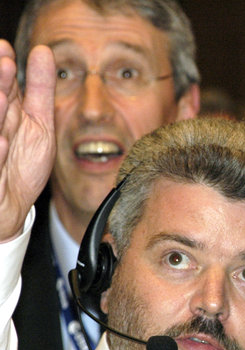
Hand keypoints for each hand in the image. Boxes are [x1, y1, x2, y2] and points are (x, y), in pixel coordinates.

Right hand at [0, 40, 54, 241]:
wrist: (9, 206)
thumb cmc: (20, 163)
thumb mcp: (39, 122)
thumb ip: (41, 88)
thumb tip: (43, 50)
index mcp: (3, 114)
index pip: (2, 88)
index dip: (2, 70)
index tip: (6, 49)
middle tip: (4, 65)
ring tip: (1, 99)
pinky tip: (2, 144)